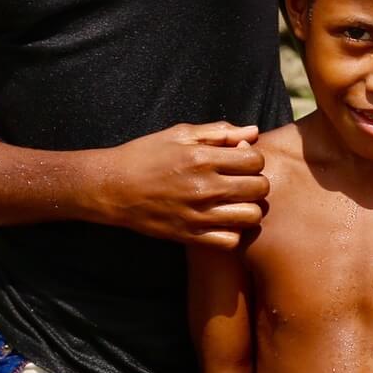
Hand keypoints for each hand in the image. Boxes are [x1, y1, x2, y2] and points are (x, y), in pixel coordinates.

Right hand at [95, 122, 267, 249]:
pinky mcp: (190, 236)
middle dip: (256, 182)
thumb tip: (253, 131)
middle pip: (259, 188)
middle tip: (241, 181)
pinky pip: (230, 240)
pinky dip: (233, 231)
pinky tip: (223, 220)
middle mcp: (204, 187)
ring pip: (251, 217)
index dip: (253, 158)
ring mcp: (198, 215)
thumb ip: (219, 132)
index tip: (240, 160)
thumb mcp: (179, 133)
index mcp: (202, 158)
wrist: (113, 187)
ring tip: (235, 202)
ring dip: (249, 208)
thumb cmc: (145, 155)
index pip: (255, 160)